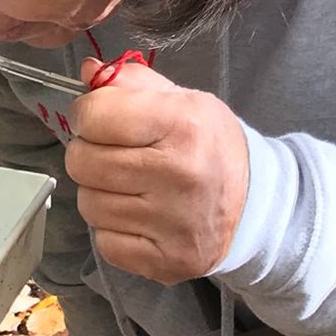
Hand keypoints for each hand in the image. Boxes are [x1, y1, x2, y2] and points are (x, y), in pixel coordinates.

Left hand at [63, 55, 249, 284]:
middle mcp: (178, 175)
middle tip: (113, 154)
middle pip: (81, 163)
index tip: (98, 119)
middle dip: (88, 154)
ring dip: (100, 193)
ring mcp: (172, 224)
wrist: (255, 205)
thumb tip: (87, 73)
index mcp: (183, 125)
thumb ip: (131, 82)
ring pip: (88, 204)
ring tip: (129, 186)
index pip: (94, 116)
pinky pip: (105, 242)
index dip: (87, 114)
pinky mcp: (166, 262)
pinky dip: (113, 230)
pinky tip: (139, 216)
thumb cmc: (209, 145)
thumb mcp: (182, 100)